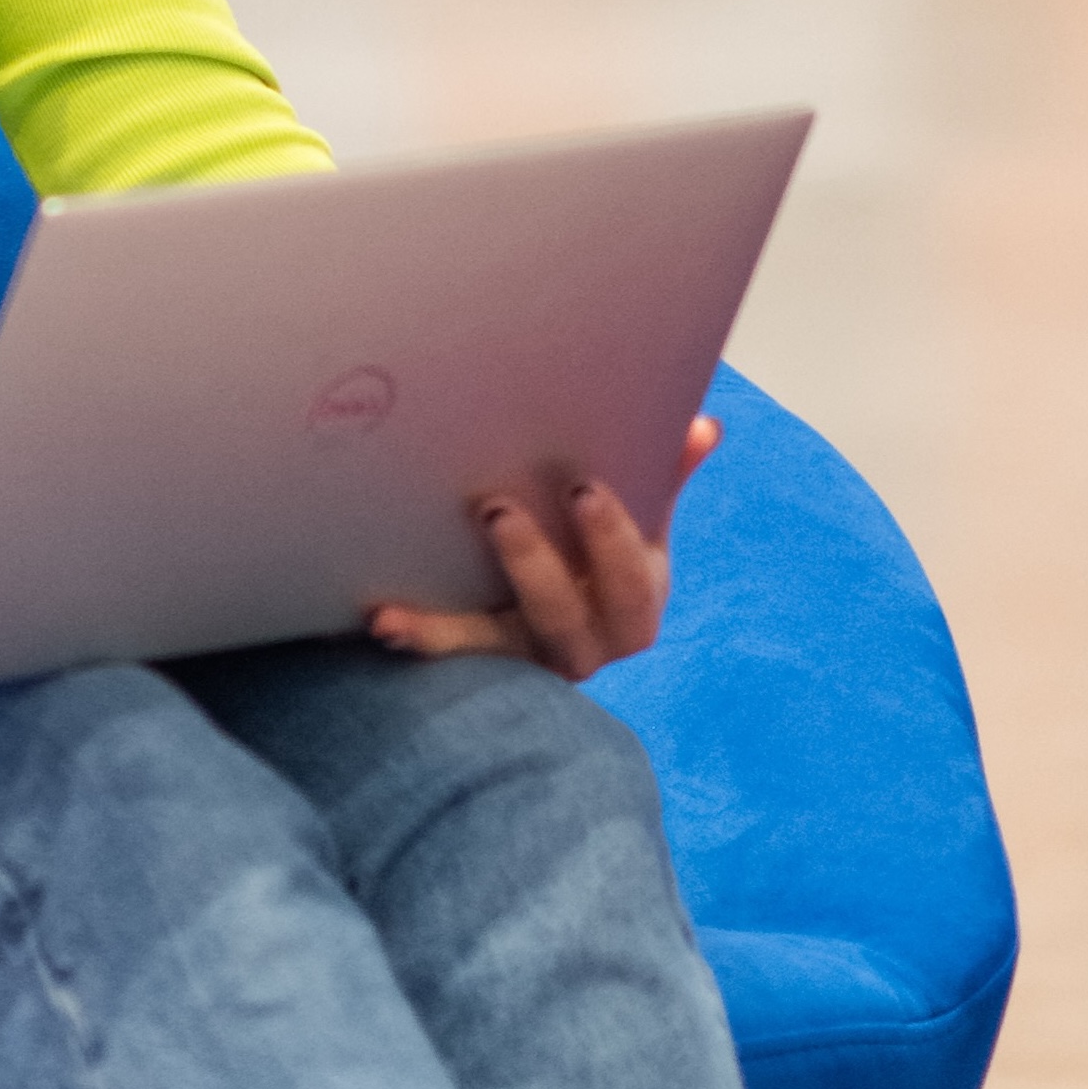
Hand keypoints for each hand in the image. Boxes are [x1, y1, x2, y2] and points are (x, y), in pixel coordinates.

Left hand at [365, 415, 719, 682]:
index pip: (633, 580)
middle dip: (535, 565)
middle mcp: (590, 638)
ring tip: (419, 572)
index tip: (583, 486)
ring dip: (475, 602)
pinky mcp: (484, 663)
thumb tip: (704, 425)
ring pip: (505, 642)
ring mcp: (534, 655)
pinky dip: (422, 636)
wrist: (555, 612)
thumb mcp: (638, 519)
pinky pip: (452, 654)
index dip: (611, 539)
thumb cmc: (601, 551)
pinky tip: (383, 618)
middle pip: (567, 616)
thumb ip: (664, 474)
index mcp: (635, 599)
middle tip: (495, 509)